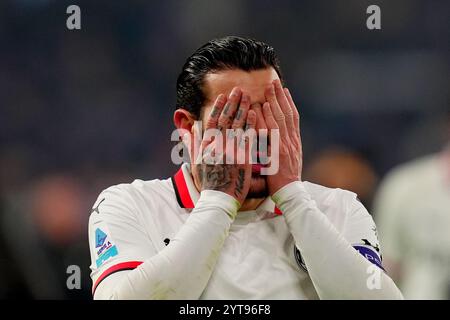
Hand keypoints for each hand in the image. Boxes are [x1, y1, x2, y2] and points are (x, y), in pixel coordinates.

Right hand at [196, 87, 255, 204]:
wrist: (219, 199)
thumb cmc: (208, 181)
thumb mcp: (196, 161)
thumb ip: (192, 143)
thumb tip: (186, 129)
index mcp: (207, 145)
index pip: (213, 121)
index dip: (219, 107)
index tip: (223, 96)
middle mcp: (218, 145)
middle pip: (226, 119)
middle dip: (233, 103)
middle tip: (239, 90)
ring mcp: (231, 151)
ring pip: (237, 125)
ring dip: (243, 109)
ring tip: (248, 96)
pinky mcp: (242, 158)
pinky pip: (247, 137)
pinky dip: (251, 124)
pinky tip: (255, 113)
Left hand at [263, 79, 302, 194]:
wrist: (290, 193)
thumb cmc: (286, 181)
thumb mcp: (289, 161)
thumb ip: (284, 149)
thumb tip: (279, 140)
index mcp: (295, 142)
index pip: (293, 118)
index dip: (288, 103)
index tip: (284, 91)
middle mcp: (292, 141)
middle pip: (287, 113)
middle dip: (281, 96)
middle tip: (275, 82)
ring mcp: (285, 145)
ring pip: (280, 118)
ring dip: (274, 101)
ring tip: (268, 87)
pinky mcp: (277, 152)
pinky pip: (270, 132)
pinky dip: (266, 119)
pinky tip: (260, 108)